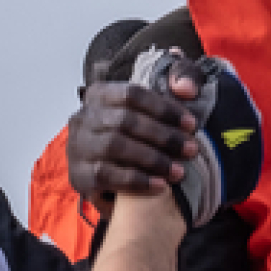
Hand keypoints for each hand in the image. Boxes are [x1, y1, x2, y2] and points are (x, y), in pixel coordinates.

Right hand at [67, 65, 208, 206]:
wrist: (105, 178)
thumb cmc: (134, 137)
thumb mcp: (153, 106)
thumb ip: (176, 84)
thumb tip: (188, 90)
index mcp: (99, 94)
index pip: (132, 94)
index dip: (165, 108)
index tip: (191, 124)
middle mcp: (84, 117)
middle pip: (125, 121)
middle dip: (163, 136)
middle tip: (191, 150)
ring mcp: (78, 146)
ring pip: (115, 147)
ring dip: (152, 159)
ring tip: (179, 171)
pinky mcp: (79, 175)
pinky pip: (108, 175)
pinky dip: (137, 180)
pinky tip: (160, 185)